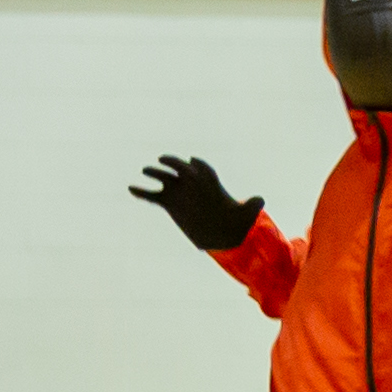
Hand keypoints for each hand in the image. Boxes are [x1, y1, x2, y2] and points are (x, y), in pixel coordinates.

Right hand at [130, 155, 262, 254]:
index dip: (198, 166)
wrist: (220, 232)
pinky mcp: (168, 203)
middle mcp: (193, 185)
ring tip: (145, 170)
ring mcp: (179, 192)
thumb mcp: (246, 214)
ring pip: (164, 178)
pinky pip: (152, 195)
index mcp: (210, 184)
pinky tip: (130, 188)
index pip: (203, 169)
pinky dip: (142, 192)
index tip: (193, 162)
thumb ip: (252, 206)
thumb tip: (261, 200)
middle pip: (181, 169)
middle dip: (173, 163)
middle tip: (163, 159)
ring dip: (155, 173)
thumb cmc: (235, 221)